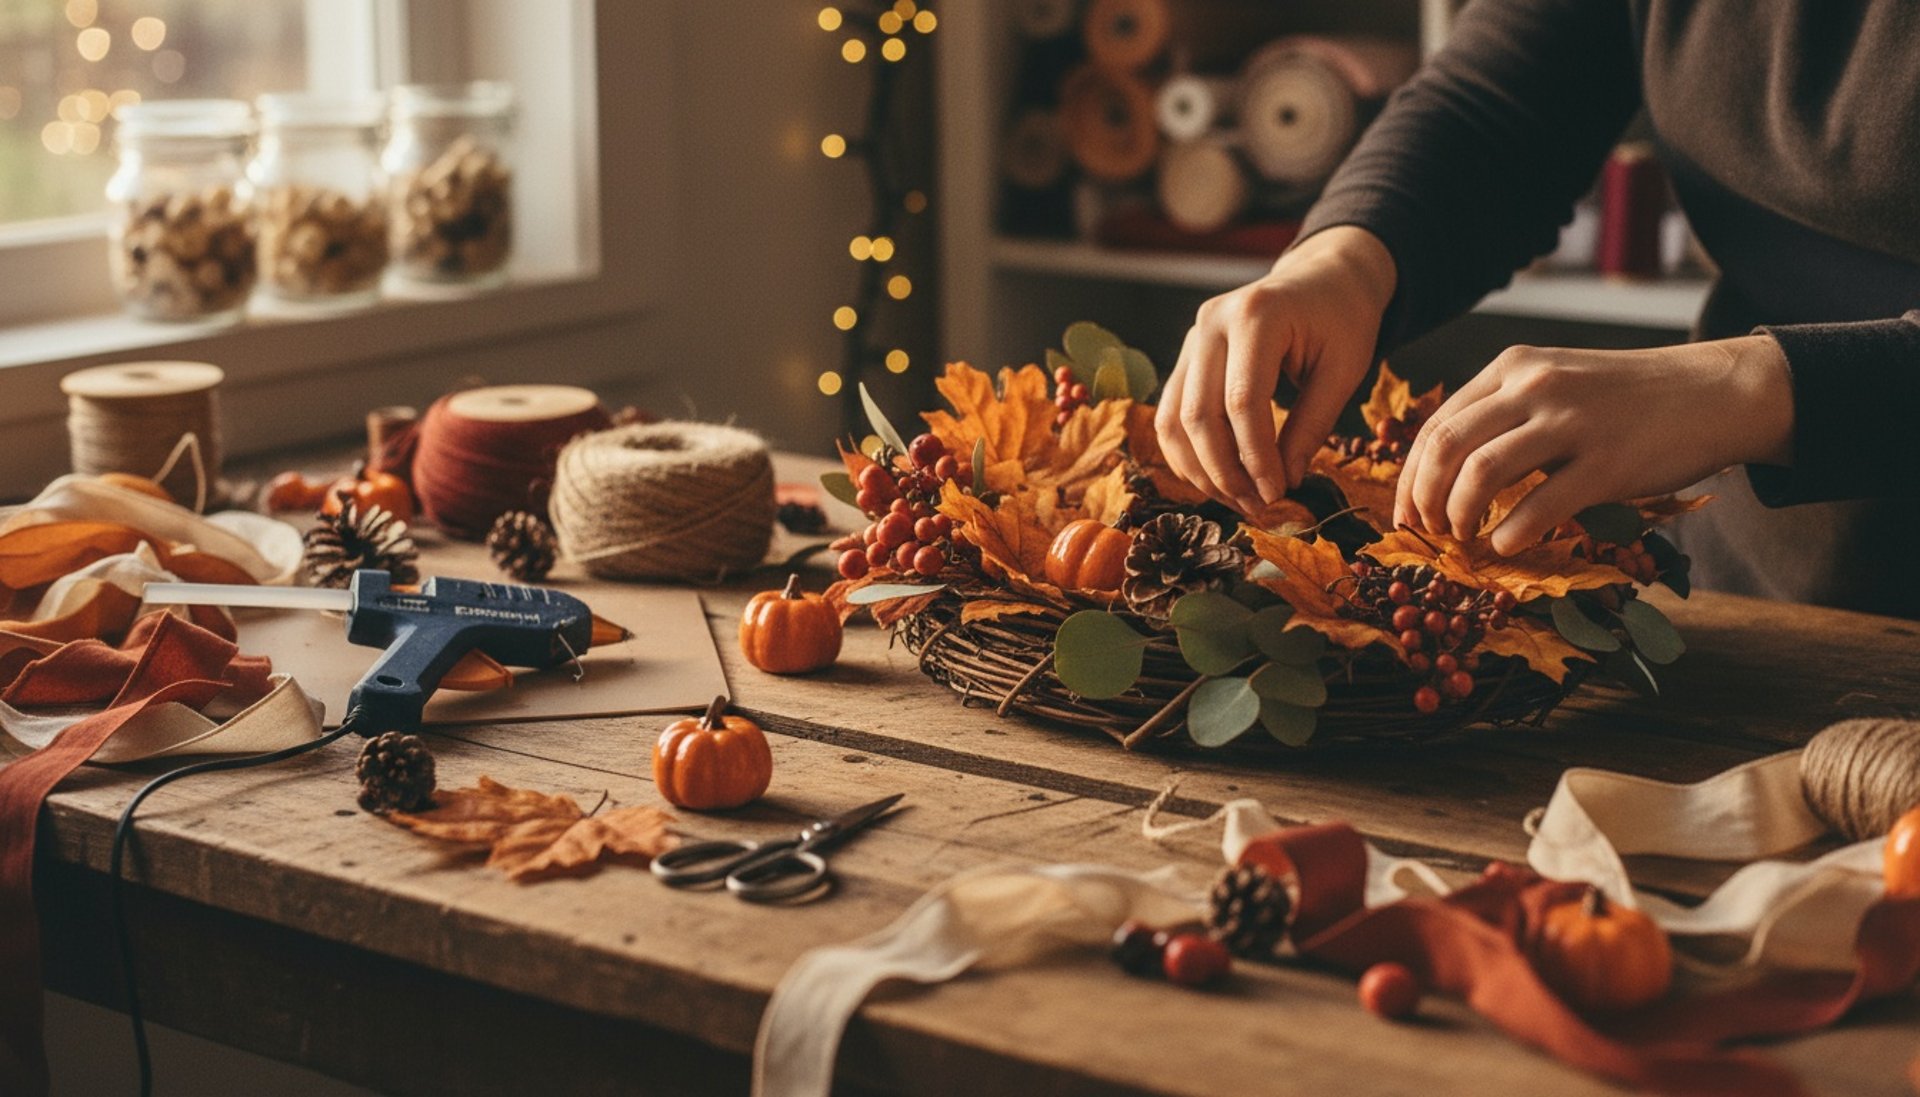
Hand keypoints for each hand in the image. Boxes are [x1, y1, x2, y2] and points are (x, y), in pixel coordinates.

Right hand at [1155, 226, 1396, 513]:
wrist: (1322, 279)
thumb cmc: (1341, 321)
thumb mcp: (1344, 370)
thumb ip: (1311, 426)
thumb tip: (1281, 484)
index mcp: (1257, 315)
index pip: (1243, 401)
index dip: (1256, 456)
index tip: (1276, 494)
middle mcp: (1212, 323)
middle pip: (1198, 414)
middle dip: (1225, 471)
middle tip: (1257, 507)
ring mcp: (1192, 339)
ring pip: (1174, 420)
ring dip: (1201, 470)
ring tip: (1238, 500)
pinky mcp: (1186, 357)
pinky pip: (1170, 414)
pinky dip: (1187, 455)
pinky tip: (1217, 480)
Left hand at [1394, 336, 1794, 553]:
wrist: (1713, 392)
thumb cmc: (1627, 399)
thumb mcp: (1556, 384)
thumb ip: (1504, 415)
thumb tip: (1445, 471)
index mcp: (1513, 369)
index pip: (1437, 425)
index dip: (1410, 476)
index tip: (1405, 514)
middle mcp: (1535, 388)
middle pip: (1446, 448)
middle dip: (1424, 498)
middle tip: (1428, 532)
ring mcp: (1571, 423)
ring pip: (1480, 474)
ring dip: (1460, 516)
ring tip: (1465, 537)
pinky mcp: (1607, 462)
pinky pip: (1539, 506)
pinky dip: (1511, 534)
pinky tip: (1507, 546)